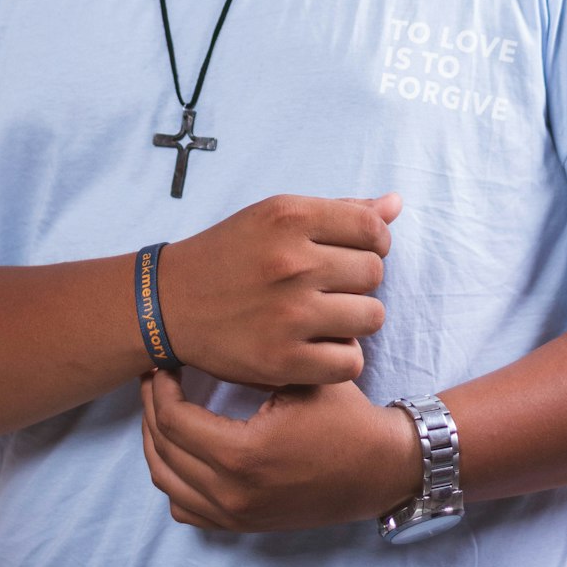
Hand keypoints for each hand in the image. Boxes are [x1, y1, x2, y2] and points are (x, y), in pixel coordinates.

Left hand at [140, 368, 421, 532]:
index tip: (165, 362)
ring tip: (162, 406)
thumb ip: (253, 361)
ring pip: (166, 481)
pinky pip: (184, 508)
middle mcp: (232, 493)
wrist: (379, 468)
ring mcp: (236, 516)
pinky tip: (181, 447)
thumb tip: (204, 335)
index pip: (173, 420)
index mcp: (243, 455)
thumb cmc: (344, 415)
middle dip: (150, 409)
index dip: (160, 387)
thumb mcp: (301, 376)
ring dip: (156, 442)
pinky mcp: (243, 525)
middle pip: (162, 450)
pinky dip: (173, 479)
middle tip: (155, 378)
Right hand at [159, 193, 400, 386]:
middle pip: (375, 273)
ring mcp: (288, 314)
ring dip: (354, 319)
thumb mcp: (276, 217)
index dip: (374, 244)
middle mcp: (291, 262)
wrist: (169, 302)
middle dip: (359, 280)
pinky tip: (318, 345)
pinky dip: (341, 357)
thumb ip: (339, 211)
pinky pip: (351, 362)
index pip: (374, 230)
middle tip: (329, 286)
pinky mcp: (282, 360)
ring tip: (326, 315)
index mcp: (289, 217)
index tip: (352, 254)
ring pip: (372, 317)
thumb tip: (397, 204)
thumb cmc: (230, 254)